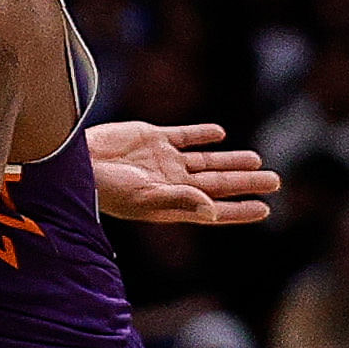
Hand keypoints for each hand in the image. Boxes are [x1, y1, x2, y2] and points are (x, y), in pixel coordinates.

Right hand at [86, 121, 277, 227]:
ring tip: (257, 160)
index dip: (239, 210)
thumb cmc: (103, 188)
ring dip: (231, 161)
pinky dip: (202, 135)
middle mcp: (170, 182)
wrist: (74, 161)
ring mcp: (162, 160)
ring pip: (206, 161)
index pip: (214, 207)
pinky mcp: (152, 138)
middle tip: (275, 181)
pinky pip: (184, 136)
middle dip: (245, 182)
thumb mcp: (143, 197)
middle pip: (216, 183)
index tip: (265, 209)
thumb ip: (181, 200)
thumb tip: (214, 212)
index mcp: (170, 202)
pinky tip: (219, 135)